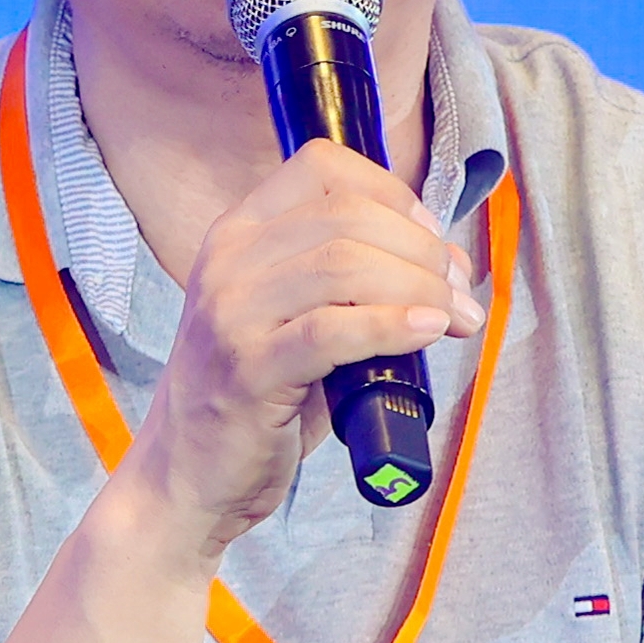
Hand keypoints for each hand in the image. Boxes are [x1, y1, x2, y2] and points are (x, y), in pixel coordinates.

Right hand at [121, 137, 481, 558]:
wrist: (186, 475)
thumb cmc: (255, 396)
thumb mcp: (293, 317)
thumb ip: (352, 281)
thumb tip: (446, 262)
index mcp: (237, 233)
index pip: (321, 168)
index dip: (391, 192)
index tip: (430, 236)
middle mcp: (227, 261)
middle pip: (347, 217)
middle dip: (421, 249)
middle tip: (457, 290)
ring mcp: (231, 314)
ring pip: (346, 266)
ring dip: (419, 286)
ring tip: (454, 318)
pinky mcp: (247, 370)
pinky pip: (334, 331)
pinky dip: (393, 324)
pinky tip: (426, 331)